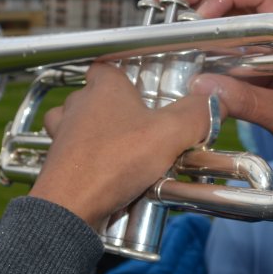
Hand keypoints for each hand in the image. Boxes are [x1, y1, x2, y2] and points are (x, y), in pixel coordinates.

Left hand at [30, 63, 216, 227]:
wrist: (70, 207)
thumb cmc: (115, 162)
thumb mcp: (170, 134)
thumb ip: (196, 113)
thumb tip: (216, 101)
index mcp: (103, 88)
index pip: (108, 66)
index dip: (125, 76)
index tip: (143, 90)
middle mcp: (77, 105)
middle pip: (96, 96)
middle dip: (117, 109)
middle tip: (143, 126)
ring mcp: (63, 133)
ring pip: (80, 123)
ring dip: (98, 133)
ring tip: (124, 150)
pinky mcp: (56, 162)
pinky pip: (73, 152)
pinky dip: (87, 159)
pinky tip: (107, 173)